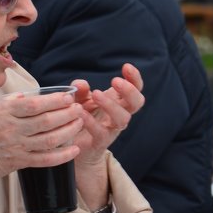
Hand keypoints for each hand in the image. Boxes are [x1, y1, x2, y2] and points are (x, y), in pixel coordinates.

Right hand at [0, 88, 83, 200]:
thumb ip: (6, 104)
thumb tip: (24, 96)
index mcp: (2, 113)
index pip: (34, 104)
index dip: (55, 100)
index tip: (68, 97)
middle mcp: (10, 129)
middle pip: (46, 120)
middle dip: (67, 113)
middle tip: (79, 109)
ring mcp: (16, 147)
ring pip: (49, 139)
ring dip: (68, 131)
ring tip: (80, 123)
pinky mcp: (18, 163)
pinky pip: (45, 159)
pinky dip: (62, 155)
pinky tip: (74, 150)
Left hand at [70, 64, 144, 207]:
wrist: (75, 146)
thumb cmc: (83, 118)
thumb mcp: (81, 100)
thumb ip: (80, 90)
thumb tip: (81, 83)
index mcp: (119, 102)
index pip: (136, 89)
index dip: (135, 78)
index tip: (126, 66)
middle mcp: (120, 115)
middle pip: (137, 103)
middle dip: (129, 91)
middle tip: (115, 81)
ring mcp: (112, 129)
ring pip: (122, 118)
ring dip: (111, 105)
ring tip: (96, 94)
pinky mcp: (100, 142)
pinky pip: (100, 132)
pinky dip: (91, 121)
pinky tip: (81, 112)